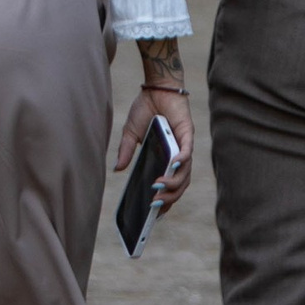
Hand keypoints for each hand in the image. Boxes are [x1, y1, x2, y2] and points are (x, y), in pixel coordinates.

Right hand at [113, 81, 193, 204]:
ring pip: (185, 172)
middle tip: (154, 205)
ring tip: (158, 188)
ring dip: (173, 183)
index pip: (170, 186)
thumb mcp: (130, 134)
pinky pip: (187, 151)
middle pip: (179, 184)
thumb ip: (125, 152)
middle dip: (168, 197)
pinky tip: (173, 166)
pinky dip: (181, 160)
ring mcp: (184, 146)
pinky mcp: (186, 133)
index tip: (154, 216)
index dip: (165, 202)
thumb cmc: (146, 110)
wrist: (156, 88)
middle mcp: (178, 156)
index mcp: (165, 160)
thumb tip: (117, 169)